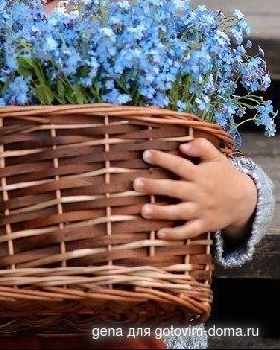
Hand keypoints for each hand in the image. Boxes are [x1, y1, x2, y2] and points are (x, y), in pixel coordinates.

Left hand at [133, 138, 257, 240]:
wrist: (245, 200)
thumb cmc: (224, 175)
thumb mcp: (217, 157)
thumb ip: (202, 146)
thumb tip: (183, 145)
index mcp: (200, 174)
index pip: (179, 165)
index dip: (163, 159)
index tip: (146, 154)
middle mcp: (199, 192)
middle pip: (174, 189)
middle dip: (155, 186)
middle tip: (135, 183)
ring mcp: (201, 210)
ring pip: (179, 212)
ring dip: (161, 212)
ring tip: (143, 211)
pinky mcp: (204, 225)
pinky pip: (189, 231)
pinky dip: (175, 234)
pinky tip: (160, 235)